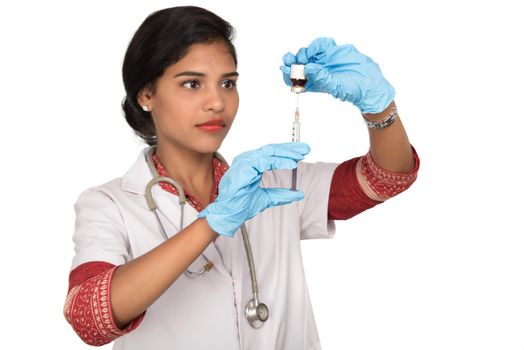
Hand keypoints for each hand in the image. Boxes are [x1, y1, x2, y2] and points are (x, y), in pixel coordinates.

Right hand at [197, 142, 309, 236]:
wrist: (228, 215)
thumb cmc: (240, 205)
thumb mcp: (266, 199)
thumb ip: (281, 195)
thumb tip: (297, 194)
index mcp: (251, 165)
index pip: (271, 154)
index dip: (287, 152)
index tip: (302, 154)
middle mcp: (247, 161)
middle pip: (271, 150)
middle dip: (290, 149)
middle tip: (305, 149)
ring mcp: (244, 163)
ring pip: (269, 152)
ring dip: (286, 153)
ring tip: (300, 156)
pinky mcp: (243, 168)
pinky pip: (264, 161)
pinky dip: (279, 161)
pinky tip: (290, 163)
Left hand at [280, 37, 394, 113]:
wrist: (369, 82)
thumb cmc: (352, 90)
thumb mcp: (335, 87)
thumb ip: (322, 78)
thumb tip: (308, 67)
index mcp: (313, 83)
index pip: (294, 78)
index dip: (287, 73)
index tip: (284, 68)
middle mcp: (316, 71)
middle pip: (297, 64)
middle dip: (292, 61)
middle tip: (291, 61)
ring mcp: (324, 60)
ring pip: (307, 52)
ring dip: (302, 53)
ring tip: (305, 57)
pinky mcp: (332, 51)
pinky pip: (320, 44)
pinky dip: (316, 45)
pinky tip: (315, 50)